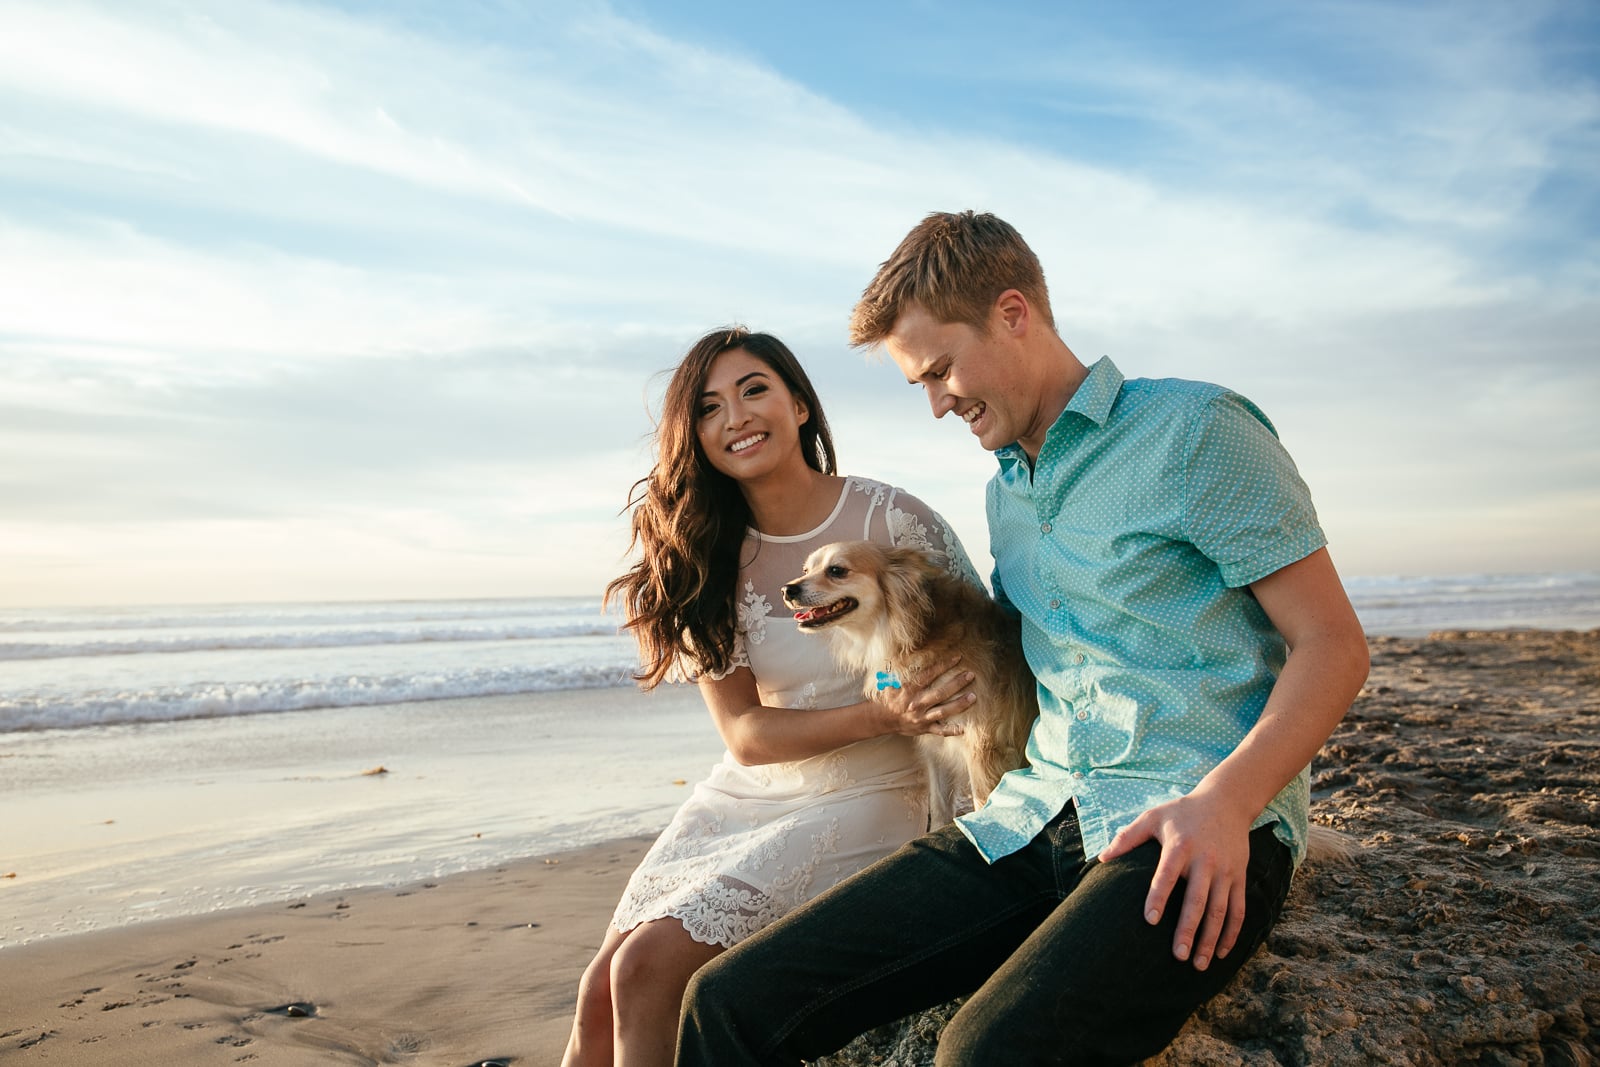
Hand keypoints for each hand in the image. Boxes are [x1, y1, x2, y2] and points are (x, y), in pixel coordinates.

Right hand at [876, 658, 974, 737]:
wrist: (881, 718)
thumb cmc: (888, 696)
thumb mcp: (892, 680)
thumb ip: (905, 670)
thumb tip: (912, 652)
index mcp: (909, 689)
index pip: (929, 675)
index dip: (944, 666)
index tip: (958, 658)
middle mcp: (916, 703)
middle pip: (940, 693)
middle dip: (956, 684)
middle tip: (970, 675)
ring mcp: (921, 717)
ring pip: (943, 711)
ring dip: (959, 704)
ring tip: (973, 697)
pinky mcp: (924, 728)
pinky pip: (940, 731)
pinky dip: (952, 730)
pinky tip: (964, 728)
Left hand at [1097, 791, 1252, 971]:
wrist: (1226, 801)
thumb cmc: (1182, 812)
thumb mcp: (1153, 817)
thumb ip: (1127, 837)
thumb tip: (1102, 858)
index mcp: (1180, 846)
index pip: (1167, 875)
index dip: (1158, 897)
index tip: (1149, 921)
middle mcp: (1205, 860)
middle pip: (1197, 900)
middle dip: (1188, 930)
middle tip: (1178, 957)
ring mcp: (1225, 870)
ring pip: (1220, 911)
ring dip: (1210, 939)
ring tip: (1199, 965)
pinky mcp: (1239, 876)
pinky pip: (1238, 909)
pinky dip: (1232, 933)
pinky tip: (1222, 953)